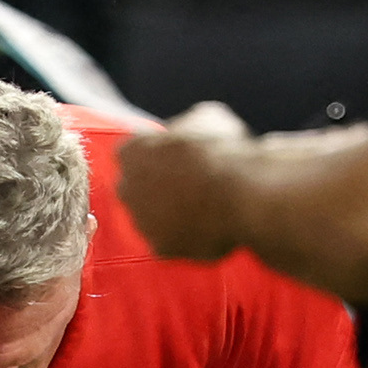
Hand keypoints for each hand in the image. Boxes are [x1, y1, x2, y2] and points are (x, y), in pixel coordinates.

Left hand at [115, 102, 253, 261]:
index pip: (133, 153)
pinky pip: (173, 243)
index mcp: (131, 151)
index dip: (157, 155)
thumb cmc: (224, 150)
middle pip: (136, 189)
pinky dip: (187, 238)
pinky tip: (209, 228)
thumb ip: (187, 127)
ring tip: (204, 208)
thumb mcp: (207, 118)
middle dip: (156, 188)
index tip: (177, 157)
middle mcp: (127, 187)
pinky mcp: (160, 248)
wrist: (241, 193)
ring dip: (171, 215)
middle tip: (188, 185)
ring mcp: (141, 222)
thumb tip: (191, 131)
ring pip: (153, 219)